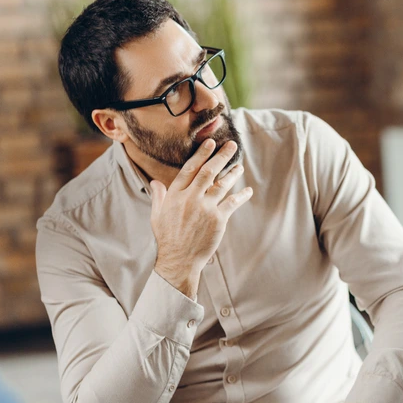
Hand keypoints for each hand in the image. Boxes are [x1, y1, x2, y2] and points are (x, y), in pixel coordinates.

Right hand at [150, 140, 251, 297]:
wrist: (179, 259)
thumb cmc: (167, 238)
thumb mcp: (157, 215)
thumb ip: (158, 196)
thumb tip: (155, 182)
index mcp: (175, 194)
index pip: (190, 169)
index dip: (201, 154)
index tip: (210, 143)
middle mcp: (190, 198)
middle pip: (208, 171)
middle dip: (221, 156)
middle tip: (231, 145)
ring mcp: (205, 208)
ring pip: (222, 185)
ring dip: (232, 173)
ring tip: (240, 166)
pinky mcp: (218, 219)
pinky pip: (232, 203)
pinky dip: (241, 196)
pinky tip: (248, 191)